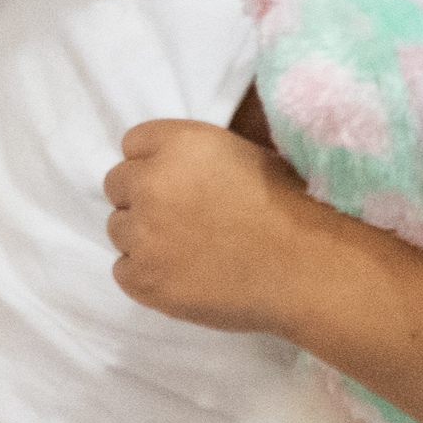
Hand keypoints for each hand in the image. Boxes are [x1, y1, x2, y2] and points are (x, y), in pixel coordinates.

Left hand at [105, 118, 330, 338]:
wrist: (305, 268)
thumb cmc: (287, 208)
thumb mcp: (243, 154)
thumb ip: (193, 156)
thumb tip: (168, 168)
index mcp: (179, 144)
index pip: (132, 143)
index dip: (153, 162)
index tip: (174, 180)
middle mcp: (151, 183)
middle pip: (117, 185)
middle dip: (142, 198)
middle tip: (180, 218)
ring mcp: (142, 234)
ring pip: (119, 229)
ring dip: (143, 237)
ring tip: (187, 249)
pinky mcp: (142, 279)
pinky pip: (124, 270)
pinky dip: (147, 274)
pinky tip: (183, 275)